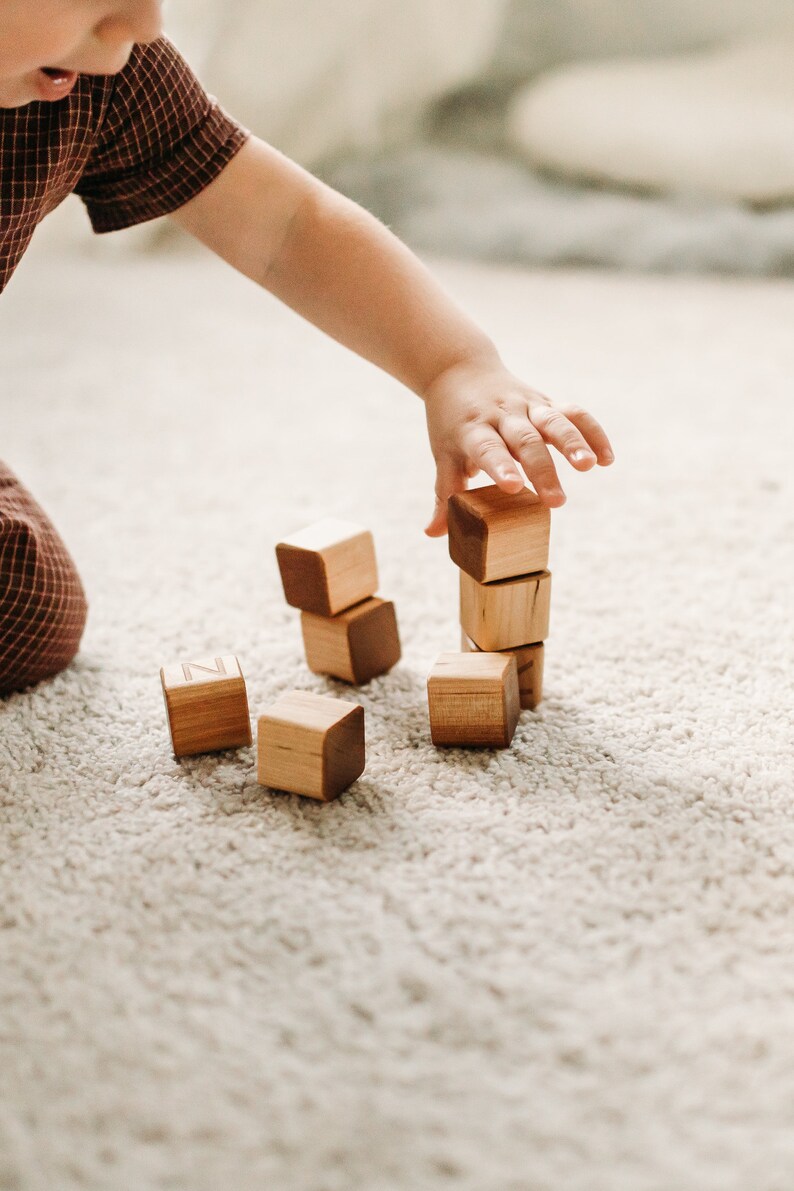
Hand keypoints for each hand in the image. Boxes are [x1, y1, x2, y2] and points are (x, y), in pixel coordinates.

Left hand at [422, 356, 614, 536]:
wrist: (459, 371)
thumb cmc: (451, 423)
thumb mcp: (443, 454)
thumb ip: (444, 493)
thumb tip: (434, 533)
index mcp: (472, 430)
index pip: (487, 449)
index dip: (501, 467)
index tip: (515, 488)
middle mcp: (502, 415)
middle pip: (525, 440)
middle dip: (543, 470)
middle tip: (556, 501)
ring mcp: (526, 406)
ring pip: (553, 421)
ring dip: (574, 443)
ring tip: (590, 466)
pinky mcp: (546, 402)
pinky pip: (573, 413)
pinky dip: (591, 432)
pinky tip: (607, 458)